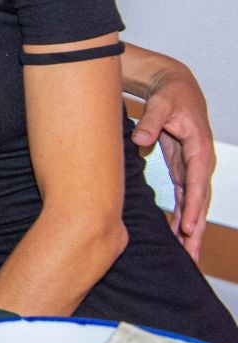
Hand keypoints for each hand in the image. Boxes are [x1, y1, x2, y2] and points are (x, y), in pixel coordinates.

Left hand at [132, 54, 214, 258]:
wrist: (176, 87)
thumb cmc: (171, 95)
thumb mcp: (161, 104)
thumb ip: (151, 120)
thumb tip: (140, 137)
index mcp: (199, 148)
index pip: (197, 184)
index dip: (193, 207)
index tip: (187, 227)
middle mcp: (200, 163)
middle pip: (200, 202)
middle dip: (196, 229)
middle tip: (191, 255)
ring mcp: (193, 168)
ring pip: (195, 204)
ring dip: (191, 229)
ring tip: (188, 255)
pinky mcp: (183, 170)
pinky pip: (186, 198)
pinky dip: (184, 216)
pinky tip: (179, 235)